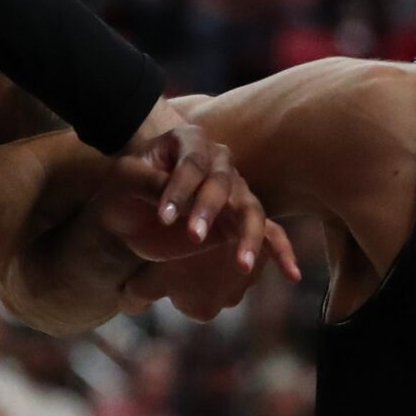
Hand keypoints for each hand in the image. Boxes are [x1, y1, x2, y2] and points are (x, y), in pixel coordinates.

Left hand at [87, 121, 300, 317]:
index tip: (161, 217)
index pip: (192, 163)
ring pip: (250, 209)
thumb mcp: (123, 180)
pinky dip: (280, 251)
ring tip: (241, 264)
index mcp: (189, 141)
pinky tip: (291, 274)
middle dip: (209, 209)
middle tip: (192, 236)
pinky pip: (268, 232)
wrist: (127, 214)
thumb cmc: (123, 190)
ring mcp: (233, 190)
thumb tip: (172, 195)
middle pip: (223, 184)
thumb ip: (147, 181)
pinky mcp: (238, 219)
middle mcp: (218, 162)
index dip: (180, 189)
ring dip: (247, 236)